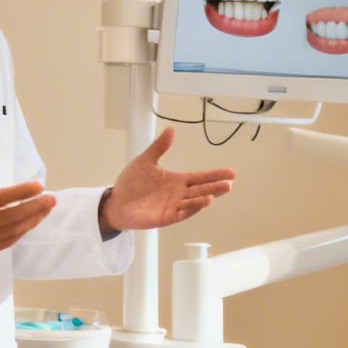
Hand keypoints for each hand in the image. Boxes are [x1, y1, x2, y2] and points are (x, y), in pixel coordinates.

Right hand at [0, 139, 55, 265]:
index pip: (2, 198)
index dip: (23, 192)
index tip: (39, 186)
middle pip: (14, 216)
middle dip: (36, 207)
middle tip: (52, 199)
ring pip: (13, 231)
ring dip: (32, 220)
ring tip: (45, 210)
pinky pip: (6, 243)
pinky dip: (20, 233)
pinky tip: (28, 224)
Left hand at [100, 127, 235, 232]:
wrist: (116, 202)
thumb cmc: (131, 183)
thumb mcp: (145, 161)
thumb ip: (159, 147)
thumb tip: (171, 130)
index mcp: (177, 180)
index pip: (200, 177)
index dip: (215, 174)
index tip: (231, 172)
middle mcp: (178, 194)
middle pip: (201, 190)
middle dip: (215, 187)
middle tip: (229, 184)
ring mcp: (173, 206)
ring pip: (193, 203)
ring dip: (203, 199)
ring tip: (214, 194)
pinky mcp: (165, 217)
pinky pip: (180, 214)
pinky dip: (190, 209)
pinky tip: (199, 204)